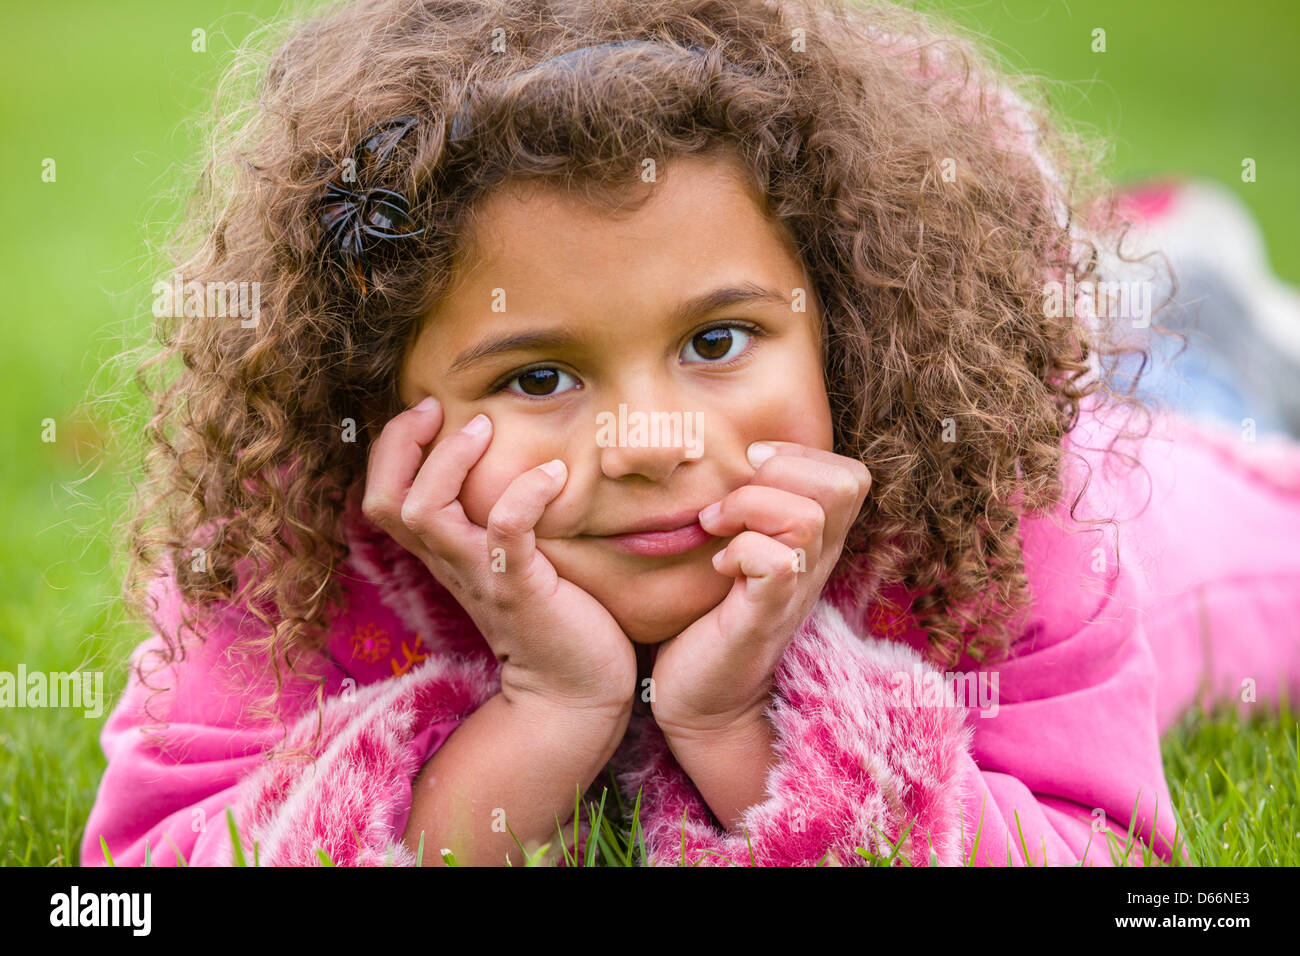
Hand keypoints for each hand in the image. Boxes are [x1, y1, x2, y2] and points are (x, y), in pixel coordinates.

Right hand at [362, 398, 637, 713]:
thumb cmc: (553, 619)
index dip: (392, 447)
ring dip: (451, 461)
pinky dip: (526, 493)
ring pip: (424, 514)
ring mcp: (480, 577)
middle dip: (402, 442)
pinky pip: (507, 531)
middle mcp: (450, 564)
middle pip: (385, 500)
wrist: (574, 695)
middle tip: (440, 409)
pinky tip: (555, 475)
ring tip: (486, 429)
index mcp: (443, 554)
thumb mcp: (513, 561)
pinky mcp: (520, 589)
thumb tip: (515, 460)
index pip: (383, 495)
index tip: (429, 410)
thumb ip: (498, 521)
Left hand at [649, 441, 871, 737]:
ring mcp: (797, 590)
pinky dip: (739, 551)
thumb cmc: (710, 617)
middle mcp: (818, 561)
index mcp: (816, 540)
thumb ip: (745, 508)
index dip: (801, 454)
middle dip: (781, 468)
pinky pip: (776, 563)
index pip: (849, 473)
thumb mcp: (736, 549)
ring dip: (749, 507)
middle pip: (845, 482)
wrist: (706, 699)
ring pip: (807, 518)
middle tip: (732, 496)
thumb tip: (712, 452)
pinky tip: (718, 566)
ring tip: (715, 528)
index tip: (749, 470)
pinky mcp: (766, 617)